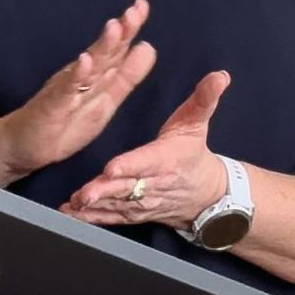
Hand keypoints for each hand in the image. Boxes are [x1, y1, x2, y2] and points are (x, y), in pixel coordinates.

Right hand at [0, 0, 154, 183]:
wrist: (23, 145)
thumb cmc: (65, 123)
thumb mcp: (106, 100)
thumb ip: (127, 76)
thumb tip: (148, 46)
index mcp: (96, 75)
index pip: (116, 48)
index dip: (129, 27)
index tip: (143, 5)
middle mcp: (80, 76)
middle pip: (104, 51)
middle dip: (120, 31)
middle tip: (133, 11)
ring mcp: (65, 89)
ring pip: (87, 65)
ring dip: (101, 46)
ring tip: (114, 27)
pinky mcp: (52, 107)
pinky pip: (65, 90)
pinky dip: (76, 76)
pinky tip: (85, 62)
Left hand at [67, 71, 232, 232]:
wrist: (205, 194)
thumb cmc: (193, 153)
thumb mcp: (198, 123)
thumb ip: (205, 99)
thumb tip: (220, 76)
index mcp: (165, 159)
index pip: (146, 161)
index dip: (129, 165)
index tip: (112, 168)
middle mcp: (153, 183)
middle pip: (127, 187)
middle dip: (105, 191)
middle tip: (84, 193)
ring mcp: (143, 201)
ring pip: (117, 204)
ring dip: (95, 206)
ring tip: (74, 204)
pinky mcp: (135, 212)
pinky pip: (113, 216)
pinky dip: (93, 218)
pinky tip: (74, 215)